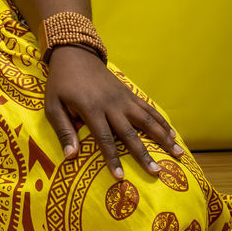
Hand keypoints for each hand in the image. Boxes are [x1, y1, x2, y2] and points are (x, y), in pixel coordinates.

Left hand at [44, 45, 184, 179]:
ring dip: (163, 137)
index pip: (104, 138)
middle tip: (156, 172)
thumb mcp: (53, 105)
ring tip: (179, 153)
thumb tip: (70, 156)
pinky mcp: (128, 93)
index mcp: (91, 109)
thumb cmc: (61, 83)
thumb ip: (63, 130)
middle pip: (131, 133)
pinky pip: (148, 108)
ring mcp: (122, 98)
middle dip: (144, 154)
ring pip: (147, 120)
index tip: (120, 177)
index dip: (113, 158)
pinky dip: (161, 121)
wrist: (75, 53)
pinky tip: (172, 133)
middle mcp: (111, 105)